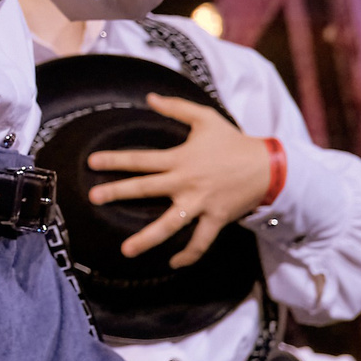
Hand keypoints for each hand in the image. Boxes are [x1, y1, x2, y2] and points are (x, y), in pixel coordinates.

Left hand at [86, 94, 275, 266]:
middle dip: (117, 193)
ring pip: (170, 224)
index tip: (92, 163)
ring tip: (126, 250)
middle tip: (93, 198)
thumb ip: (176, 107)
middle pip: (145, 188)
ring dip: (147, 238)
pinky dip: (189, 254)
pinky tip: (173, 263)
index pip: (140, 159)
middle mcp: (186, 182)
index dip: (115, 160)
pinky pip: (201, 241)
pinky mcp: (216, 218)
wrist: (268, 166)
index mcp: (179, 159)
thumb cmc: (234, 141)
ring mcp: (200, 203)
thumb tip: (149, 98)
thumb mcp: (206, 118)